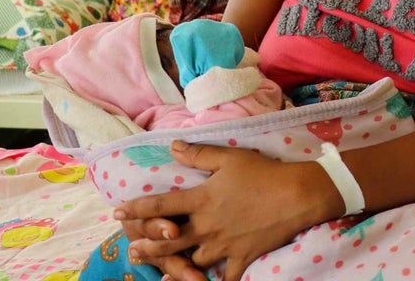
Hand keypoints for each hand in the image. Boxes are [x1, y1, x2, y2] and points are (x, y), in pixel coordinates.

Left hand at [115, 141, 342, 280]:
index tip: (117, 212)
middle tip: (132, 249)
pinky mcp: (242, 257)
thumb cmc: (264, 173)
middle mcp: (206, 226)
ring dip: (175, 266)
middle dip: (147, 246)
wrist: (297, 195)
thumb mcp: (231, 157)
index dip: (136, 208)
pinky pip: (226, 277)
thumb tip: (172, 146)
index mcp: (201, 200)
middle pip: (168, 240)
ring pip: (191, 261)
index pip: (160, 205)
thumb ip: (199, 154)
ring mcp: (223, 245)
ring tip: (161, 273)